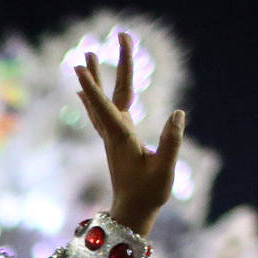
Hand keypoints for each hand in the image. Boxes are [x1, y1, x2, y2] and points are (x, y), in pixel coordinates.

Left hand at [75, 33, 185, 232]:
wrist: (133, 213)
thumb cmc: (150, 194)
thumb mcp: (165, 169)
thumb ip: (171, 142)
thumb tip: (177, 113)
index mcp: (123, 138)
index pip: (106, 107)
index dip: (94, 87)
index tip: (79, 68)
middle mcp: (113, 134)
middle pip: (108, 95)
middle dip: (104, 69)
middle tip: (95, 44)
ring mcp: (112, 136)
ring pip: (101, 101)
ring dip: (94, 79)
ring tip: (87, 56)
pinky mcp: (115, 141)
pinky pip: (101, 113)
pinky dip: (93, 97)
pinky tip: (83, 91)